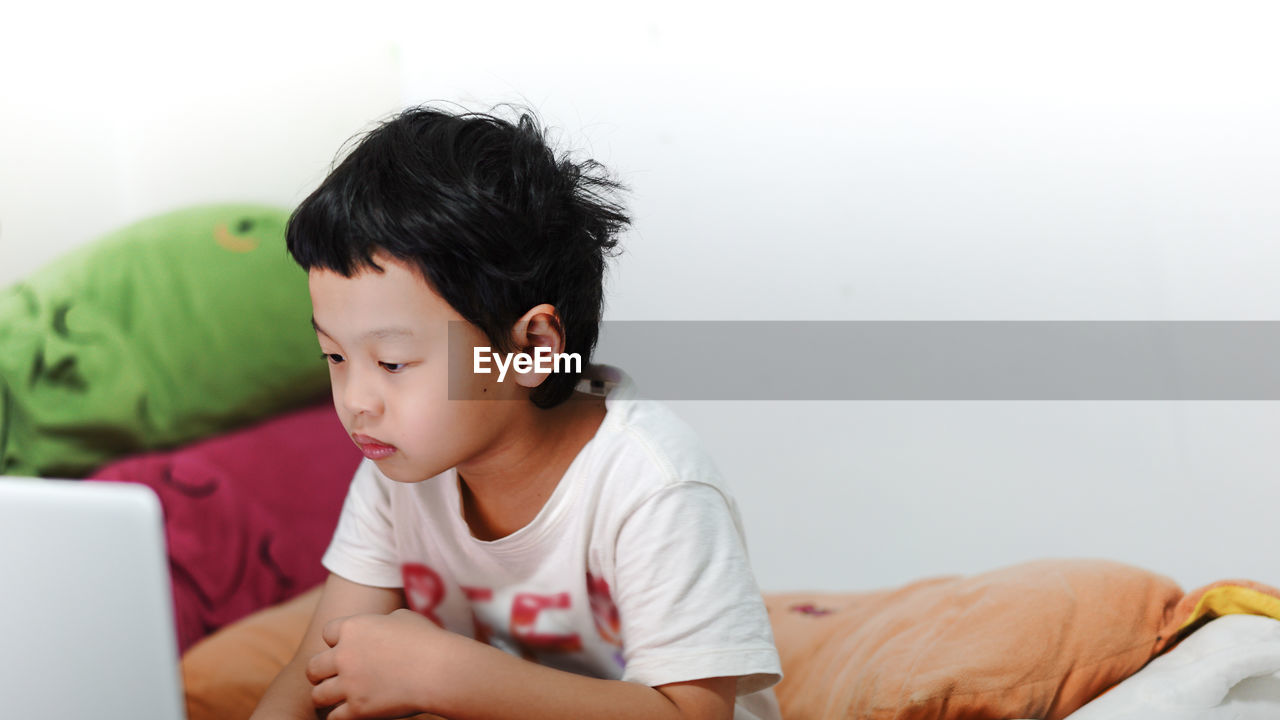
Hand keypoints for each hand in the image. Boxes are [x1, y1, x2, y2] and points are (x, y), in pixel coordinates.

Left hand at [306, 608, 450, 719]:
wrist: (440, 670)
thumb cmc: (427, 640)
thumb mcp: (402, 618)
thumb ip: (380, 622)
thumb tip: (378, 627)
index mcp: (353, 627)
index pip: (327, 633)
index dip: (336, 641)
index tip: (347, 648)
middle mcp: (344, 655)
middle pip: (313, 666)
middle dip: (321, 672)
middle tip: (332, 677)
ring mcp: (349, 683)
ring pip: (318, 695)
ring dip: (327, 696)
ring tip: (338, 698)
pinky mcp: (358, 709)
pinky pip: (333, 717)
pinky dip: (340, 716)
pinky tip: (351, 712)